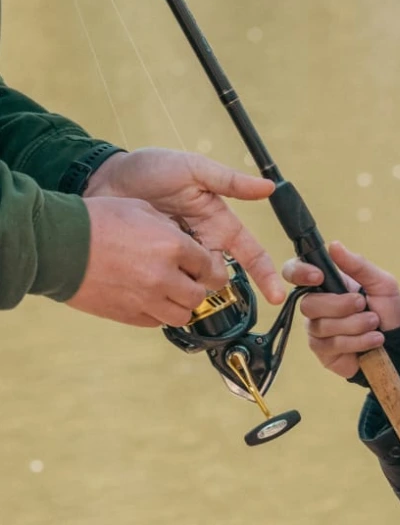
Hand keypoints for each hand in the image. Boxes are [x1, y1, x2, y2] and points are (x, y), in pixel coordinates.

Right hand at [68, 196, 229, 326]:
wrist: (59, 244)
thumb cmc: (98, 220)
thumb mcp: (141, 209)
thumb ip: (169, 228)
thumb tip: (183, 239)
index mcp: (171, 246)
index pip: (208, 266)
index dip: (207, 266)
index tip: (203, 266)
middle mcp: (163, 276)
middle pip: (198, 296)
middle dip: (196, 287)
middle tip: (187, 279)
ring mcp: (145, 299)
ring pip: (181, 316)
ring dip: (179, 304)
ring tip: (169, 292)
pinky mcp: (126, 315)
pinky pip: (155, 322)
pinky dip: (157, 313)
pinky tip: (148, 297)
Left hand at [83, 148, 283, 303]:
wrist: (105, 178)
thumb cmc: (152, 168)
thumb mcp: (194, 169)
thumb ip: (230, 181)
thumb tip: (269, 187)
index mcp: (218, 222)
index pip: (250, 253)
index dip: (266, 275)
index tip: (276, 297)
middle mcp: (202, 244)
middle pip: (219, 276)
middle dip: (211, 278)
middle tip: (189, 261)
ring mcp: (178, 258)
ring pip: (193, 285)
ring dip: (186, 281)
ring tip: (162, 258)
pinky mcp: (154, 267)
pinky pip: (166, 287)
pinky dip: (164, 287)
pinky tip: (150, 276)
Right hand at [282, 241, 399, 378]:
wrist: (398, 342)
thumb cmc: (386, 307)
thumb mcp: (380, 281)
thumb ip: (357, 264)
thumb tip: (333, 245)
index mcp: (325, 282)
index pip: (295, 271)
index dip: (299, 272)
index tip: (318, 276)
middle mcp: (316, 303)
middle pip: (308, 304)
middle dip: (340, 305)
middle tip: (363, 304)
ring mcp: (316, 328)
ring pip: (321, 326)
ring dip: (354, 325)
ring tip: (374, 323)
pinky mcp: (322, 350)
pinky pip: (330, 345)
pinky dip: (356, 341)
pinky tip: (373, 340)